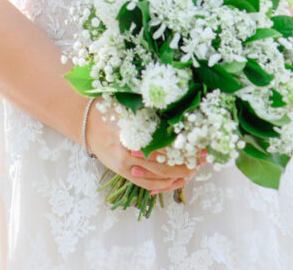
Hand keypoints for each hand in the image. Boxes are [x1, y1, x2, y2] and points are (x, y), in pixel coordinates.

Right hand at [86, 102, 207, 193]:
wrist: (88, 124)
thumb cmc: (112, 110)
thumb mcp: (130, 107)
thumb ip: (151, 113)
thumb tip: (179, 113)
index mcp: (132, 134)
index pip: (164, 146)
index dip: (184, 148)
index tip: (200, 145)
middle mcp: (129, 153)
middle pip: (164, 164)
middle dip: (187, 163)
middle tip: (204, 159)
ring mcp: (125, 166)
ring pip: (158, 177)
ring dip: (179, 175)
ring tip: (195, 169)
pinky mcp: (123, 173)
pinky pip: (146, 184)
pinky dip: (163, 185)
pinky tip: (176, 180)